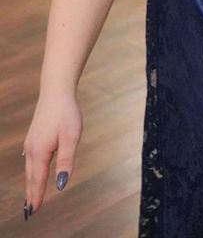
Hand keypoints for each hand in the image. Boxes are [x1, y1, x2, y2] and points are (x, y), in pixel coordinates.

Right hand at [23, 90, 81, 217]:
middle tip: (29, 211)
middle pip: (31, 177)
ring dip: (31, 183)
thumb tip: (60, 184)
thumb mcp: (71, 138)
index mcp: (40, 152)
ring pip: (30, 168)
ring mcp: (31, 143)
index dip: (37, 196)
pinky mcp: (34, 137)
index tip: (33, 212)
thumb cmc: (66, 114)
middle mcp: (31, 150)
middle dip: (31, 194)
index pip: (38, 180)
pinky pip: (31, 160)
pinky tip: (33, 171)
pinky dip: (33, 170)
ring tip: (31, 196)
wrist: (56, 92)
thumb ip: (65, 161)